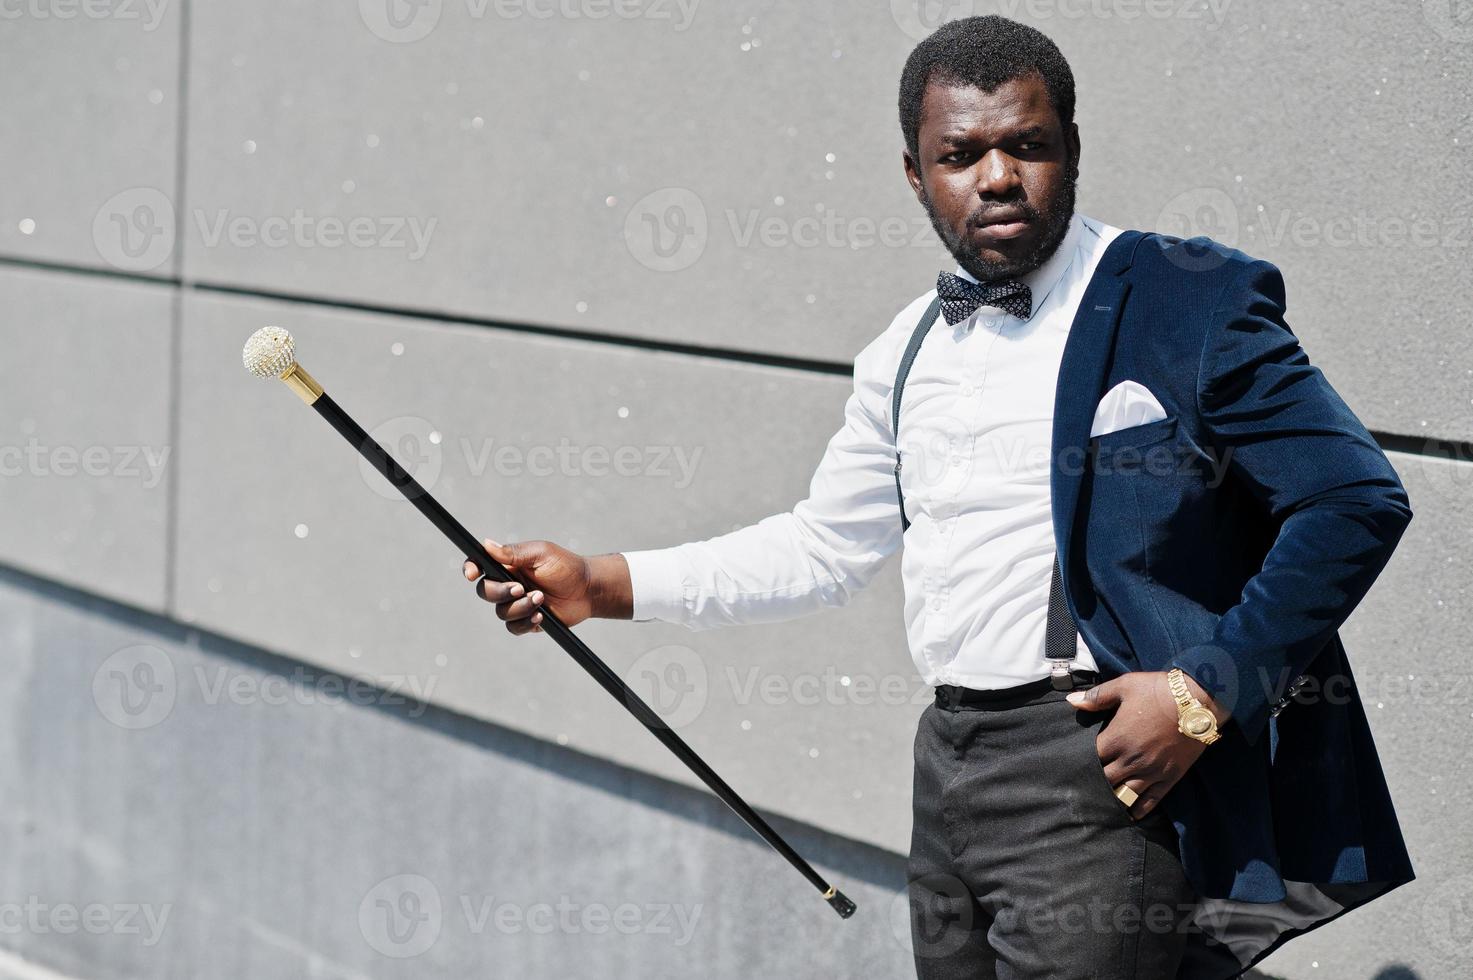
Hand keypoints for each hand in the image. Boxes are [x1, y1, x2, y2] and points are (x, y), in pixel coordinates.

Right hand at [461, 538, 600, 634]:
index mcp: (508, 565)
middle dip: (500, 592)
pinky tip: (540, 616)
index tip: (472, 574)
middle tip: (521, 588)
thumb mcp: (541, 554)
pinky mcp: (527, 620)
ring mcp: (517, 603)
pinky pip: (514, 627)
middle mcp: (508, 584)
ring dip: (520, 607)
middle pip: (485, 592)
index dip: (470, 569)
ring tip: (541, 599)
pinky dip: (525, 622)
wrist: (588, 589)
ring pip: (501, 612)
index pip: (480, 565)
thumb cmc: (566, 567)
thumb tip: (487, 544)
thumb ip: (514, 552)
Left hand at [1065, 671, 1222, 819]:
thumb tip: (1071, 701)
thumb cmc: (1158, 690)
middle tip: (1086, 785)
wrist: (1198, 701)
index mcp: (1116, 739)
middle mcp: (1131, 760)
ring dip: (1113, 798)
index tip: (1075, 763)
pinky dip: (1139, 809)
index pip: (1089, 758)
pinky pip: (1151, 801)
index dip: (1081, 761)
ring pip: (1124, 794)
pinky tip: (1131, 815)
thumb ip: (1097, 697)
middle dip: (1094, 782)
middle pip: (1104, 780)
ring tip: (1104, 803)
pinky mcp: (1169, 778)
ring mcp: (1150, 771)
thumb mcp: (1124, 686)